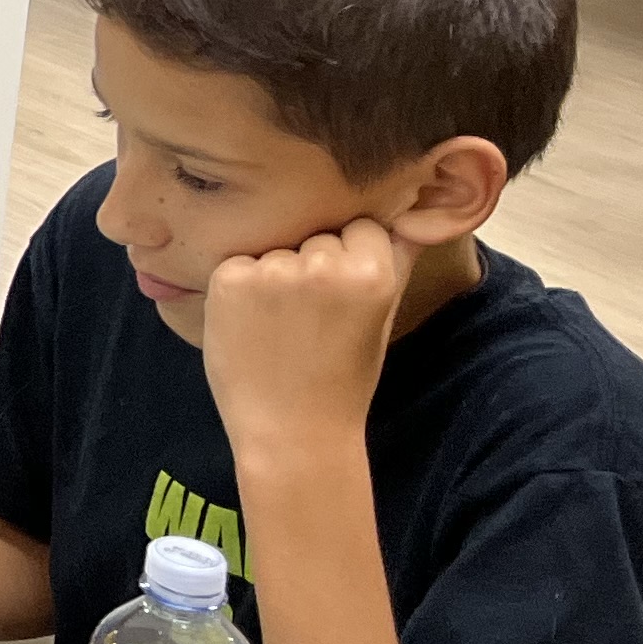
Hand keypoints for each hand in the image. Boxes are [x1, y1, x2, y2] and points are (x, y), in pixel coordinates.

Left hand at [200, 213, 414, 468]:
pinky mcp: (230, 279)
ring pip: (276, 247)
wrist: (293, 432)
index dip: (350, 259)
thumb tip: (413, 211)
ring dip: (274, 275)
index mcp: (372, 271)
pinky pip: (237, 264)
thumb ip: (395, 260)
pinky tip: (252, 328)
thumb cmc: (342, 377)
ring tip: (281, 328)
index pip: (360, 226)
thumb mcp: (382, 316)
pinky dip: (240, 289)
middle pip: (315, 234)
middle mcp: (324, 264)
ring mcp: (273, 270)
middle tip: (309, 320)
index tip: (342, 298)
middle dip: (311, 265)